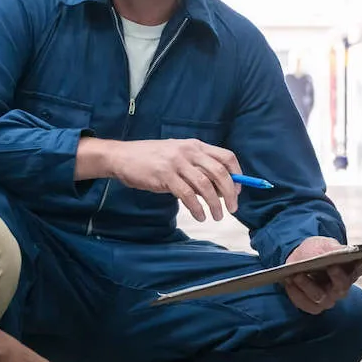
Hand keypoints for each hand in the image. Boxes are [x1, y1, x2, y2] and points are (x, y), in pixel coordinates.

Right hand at [105, 138, 242, 221]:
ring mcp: (176, 163)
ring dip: (215, 204)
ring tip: (217, 216)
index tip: (238, 191)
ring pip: (205, 186)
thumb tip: (220, 189)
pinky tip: (200, 216)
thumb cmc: (151, 159)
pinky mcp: (165, 176)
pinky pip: (188, 195)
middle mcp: (189, 152)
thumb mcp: (178, 156)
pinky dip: (197, 208)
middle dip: (230, 193)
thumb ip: (198, 167)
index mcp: (195, 145)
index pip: (226, 157)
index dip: (237, 174)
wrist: (122, 157)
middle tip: (233, 208)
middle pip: (220, 173)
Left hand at [282, 236, 361, 314]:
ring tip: (297, 275)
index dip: (358, 267)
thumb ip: (333, 249)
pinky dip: (296, 294)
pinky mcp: (314, 305)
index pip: (361, 268)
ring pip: (321, 298)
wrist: (301, 257)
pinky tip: (289, 282)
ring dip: (308, 286)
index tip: (356, 260)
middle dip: (336, 278)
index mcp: (351, 269)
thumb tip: (341, 253)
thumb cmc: (317, 250)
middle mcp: (342, 287)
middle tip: (330, 267)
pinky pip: (306, 304)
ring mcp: (328, 298)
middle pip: (342, 287)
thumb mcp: (324, 244)